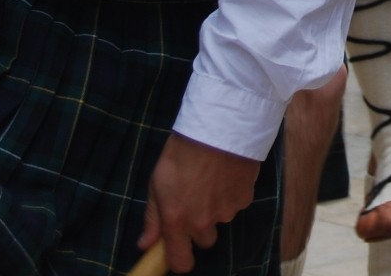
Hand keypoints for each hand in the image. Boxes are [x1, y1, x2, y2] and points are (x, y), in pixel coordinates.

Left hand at [138, 133, 261, 272]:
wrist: (217, 128)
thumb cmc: (181, 153)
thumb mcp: (157, 183)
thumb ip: (153, 217)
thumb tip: (145, 244)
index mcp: (177, 221)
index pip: (181, 263)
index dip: (179, 260)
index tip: (177, 249)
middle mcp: (203, 223)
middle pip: (204, 241)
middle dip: (199, 227)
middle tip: (195, 201)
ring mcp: (227, 212)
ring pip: (221, 219)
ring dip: (216, 207)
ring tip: (212, 179)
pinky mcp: (245, 199)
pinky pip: (236, 204)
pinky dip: (231, 194)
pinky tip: (225, 174)